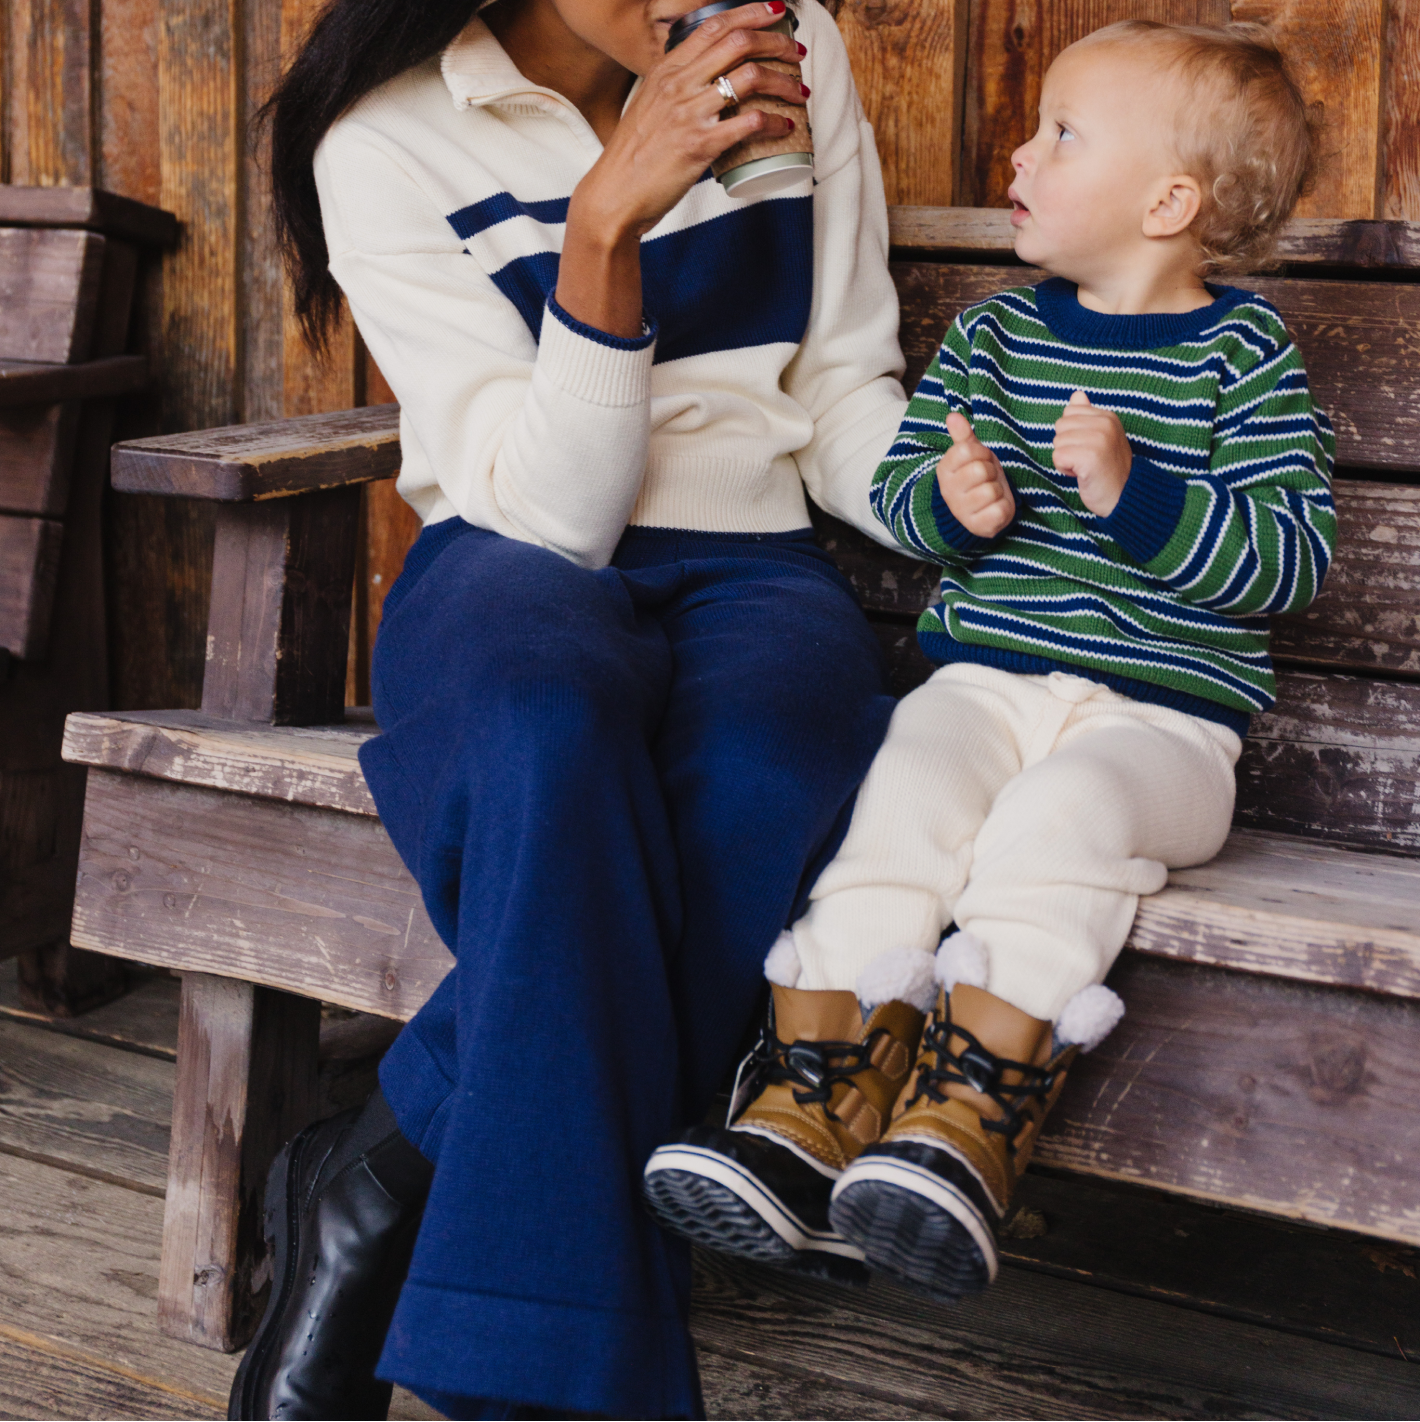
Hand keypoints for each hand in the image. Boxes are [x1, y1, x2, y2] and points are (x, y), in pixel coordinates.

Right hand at [556, 3, 806, 335]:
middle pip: (738, 43)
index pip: (714, 25)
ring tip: (800, 90)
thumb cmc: (634, 157)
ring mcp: (689, 113)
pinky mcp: (700, 146)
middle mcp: (678, 84)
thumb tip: (707, 82)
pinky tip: (785, 126)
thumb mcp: (650, 106)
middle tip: (797, 52)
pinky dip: (774, 122)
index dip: (750, 12)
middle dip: (776, 41)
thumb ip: (676, 88)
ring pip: (750, 77)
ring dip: (783, 81)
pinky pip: (749, 123)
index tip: (775, 9)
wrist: (615, 194)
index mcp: (667, 70)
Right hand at [937, 411, 1014, 538]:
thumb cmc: (974, 478)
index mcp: (944, 470)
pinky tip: (994, 507)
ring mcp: (962, 511)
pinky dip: (1003, 507)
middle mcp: (949, 492)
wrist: (974, 513)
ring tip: (991, 493)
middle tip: (987, 478)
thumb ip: (963, 436)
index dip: (981, 453)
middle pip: (981, 470)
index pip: (967, 451)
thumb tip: (953, 416)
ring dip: (998, 490)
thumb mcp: (970, 455)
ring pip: (992, 490)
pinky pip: (1000, 510)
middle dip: (991, 472)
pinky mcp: (978, 526)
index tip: (981, 460)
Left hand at [1052, 391, 1132, 515]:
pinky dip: (1064, 469)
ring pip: (1057, 442)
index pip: (1069, 411)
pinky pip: (1057, 457)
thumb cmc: (1109, 468)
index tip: (1088, 447)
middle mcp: (1104, 425)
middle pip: (1060, 426)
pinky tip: (1081, 474)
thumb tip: (1076, 395)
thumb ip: (1088, 415)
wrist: (1124, 495)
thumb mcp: (1102, 436)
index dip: (1072, 432)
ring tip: (1085, 466)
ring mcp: (1098, 440)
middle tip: (1086, 459)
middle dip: (1067, 445)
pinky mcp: (1089, 458)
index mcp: (1107, 417)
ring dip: (1066, 458)